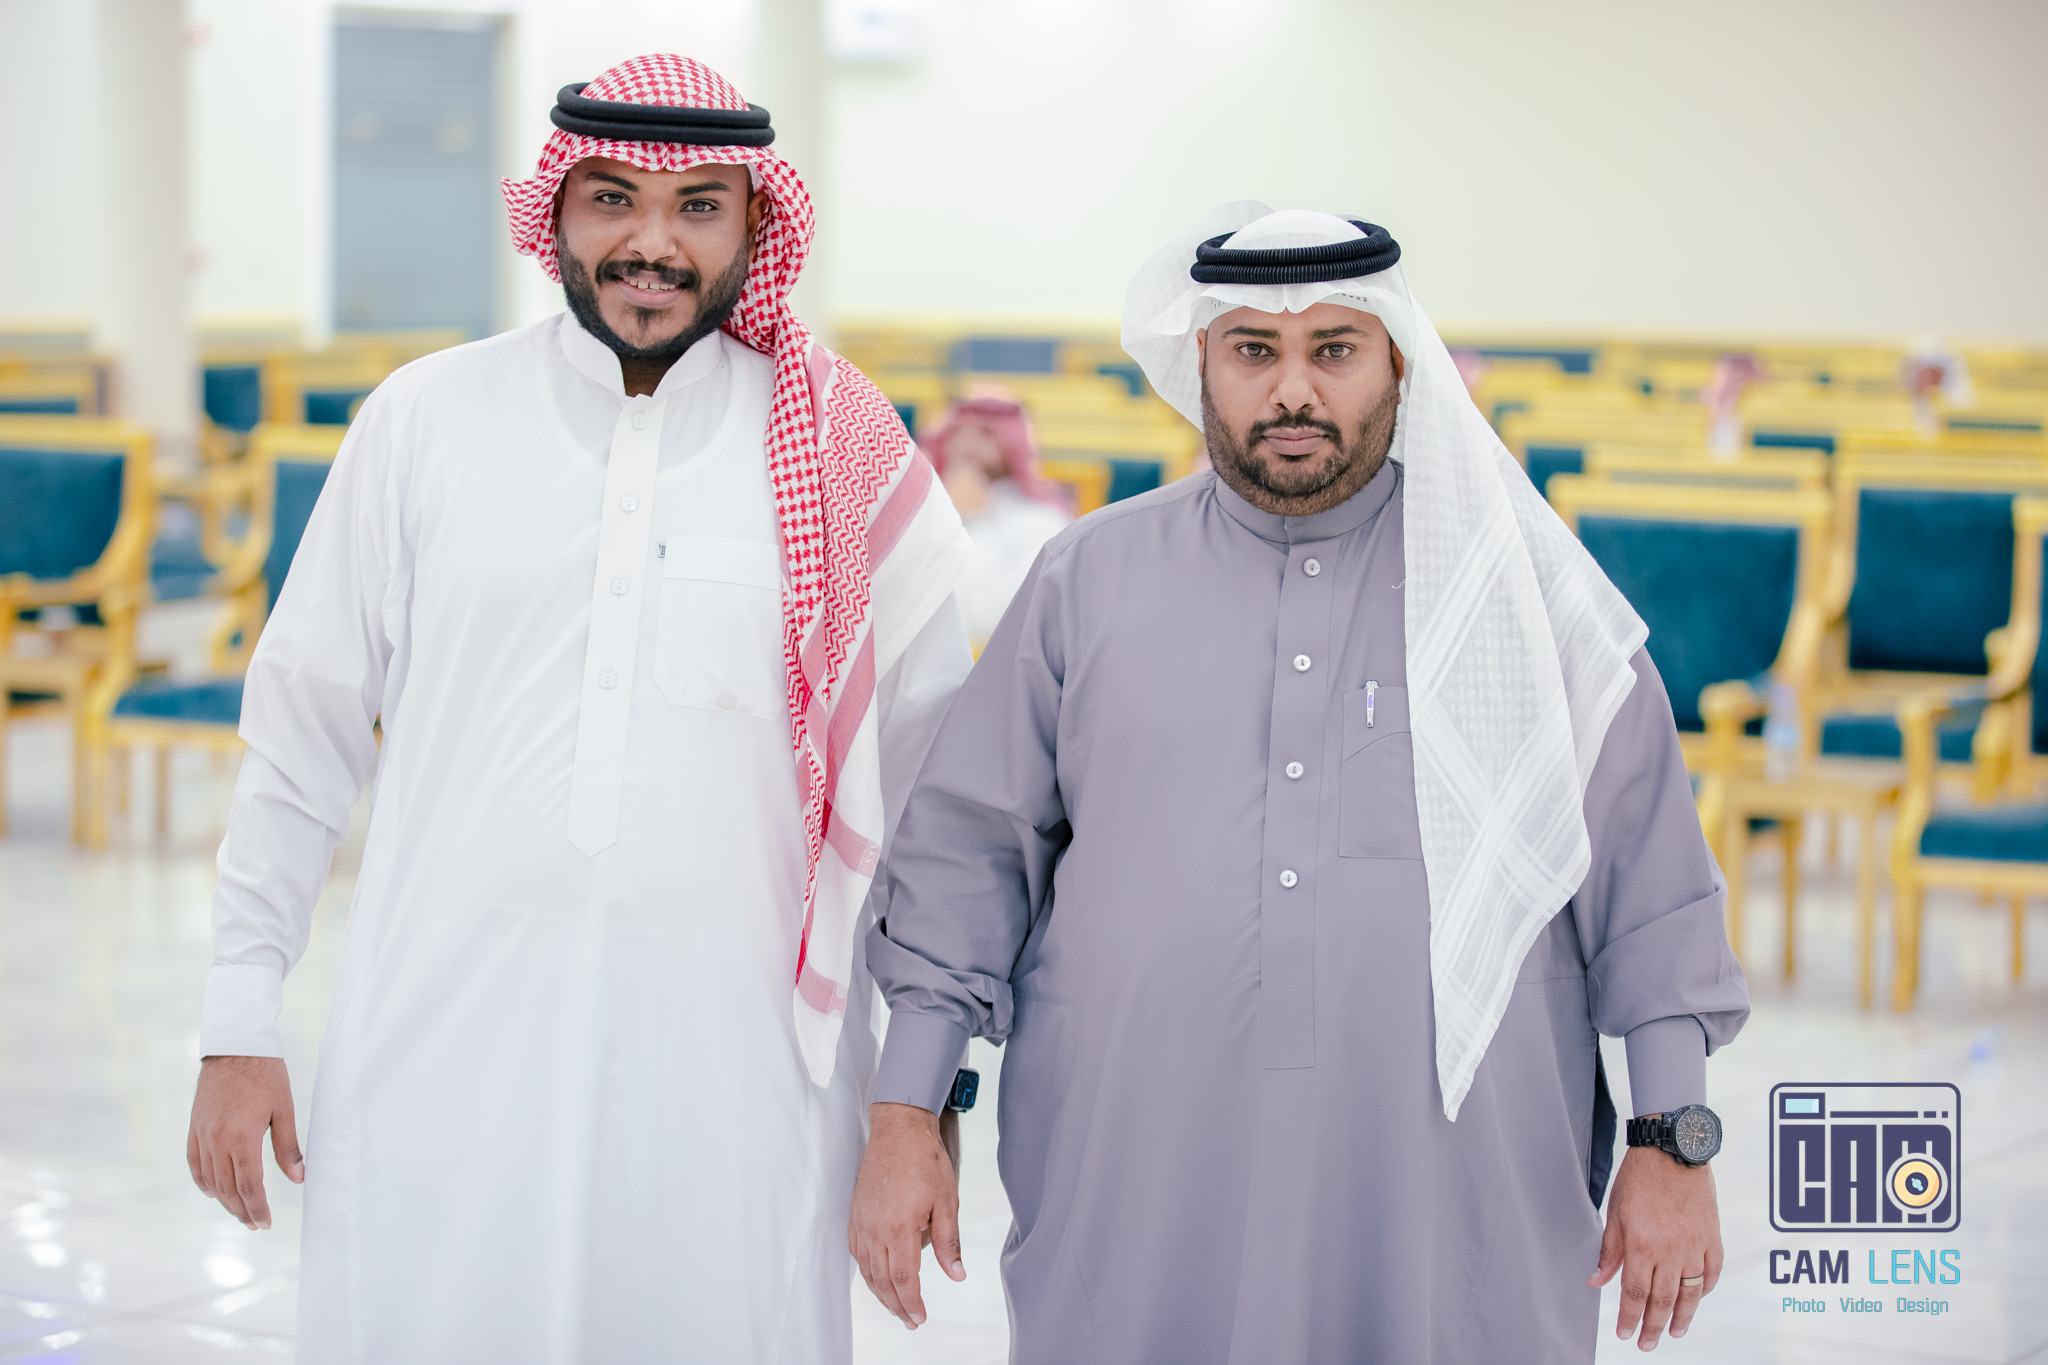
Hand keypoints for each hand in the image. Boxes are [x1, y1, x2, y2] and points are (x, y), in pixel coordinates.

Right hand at [187, 1055, 302, 1229]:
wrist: (235, 1046)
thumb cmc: (266, 1074)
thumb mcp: (284, 1109)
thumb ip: (288, 1147)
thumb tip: (299, 1179)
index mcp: (241, 1137)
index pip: (249, 1185)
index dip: (257, 1208)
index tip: (266, 1224)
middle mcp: (217, 1140)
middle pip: (227, 1188)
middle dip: (242, 1210)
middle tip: (256, 1224)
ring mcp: (202, 1134)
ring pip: (210, 1179)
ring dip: (224, 1200)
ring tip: (240, 1212)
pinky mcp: (194, 1127)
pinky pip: (194, 1163)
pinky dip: (203, 1181)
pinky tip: (213, 1191)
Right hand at [849, 1102, 965, 1328]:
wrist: (899, 1129)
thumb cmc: (924, 1159)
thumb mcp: (947, 1201)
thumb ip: (950, 1242)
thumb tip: (957, 1274)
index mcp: (899, 1228)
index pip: (903, 1278)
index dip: (911, 1302)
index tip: (920, 1317)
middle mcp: (874, 1228)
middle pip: (882, 1280)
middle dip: (896, 1304)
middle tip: (910, 1321)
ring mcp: (861, 1221)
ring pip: (866, 1269)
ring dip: (880, 1292)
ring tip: (895, 1306)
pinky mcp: (855, 1213)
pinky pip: (856, 1252)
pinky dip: (866, 1271)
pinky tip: (875, 1277)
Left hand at [1589, 1142, 1722, 1349]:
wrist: (1673, 1149)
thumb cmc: (1639, 1178)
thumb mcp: (1615, 1212)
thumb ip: (1609, 1251)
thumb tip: (1596, 1281)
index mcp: (1642, 1245)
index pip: (1635, 1292)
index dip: (1629, 1317)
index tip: (1624, 1333)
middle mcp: (1670, 1251)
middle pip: (1662, 1300)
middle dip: (1653, 1326)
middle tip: (1646, 1344)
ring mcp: (1695, 1245)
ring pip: (1690, 1293)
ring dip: (1682, 1317)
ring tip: (1674, 1333)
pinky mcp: (1712, 1237)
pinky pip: (1712, 1272)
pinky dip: (1705, 1289)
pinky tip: (1697, 1300)